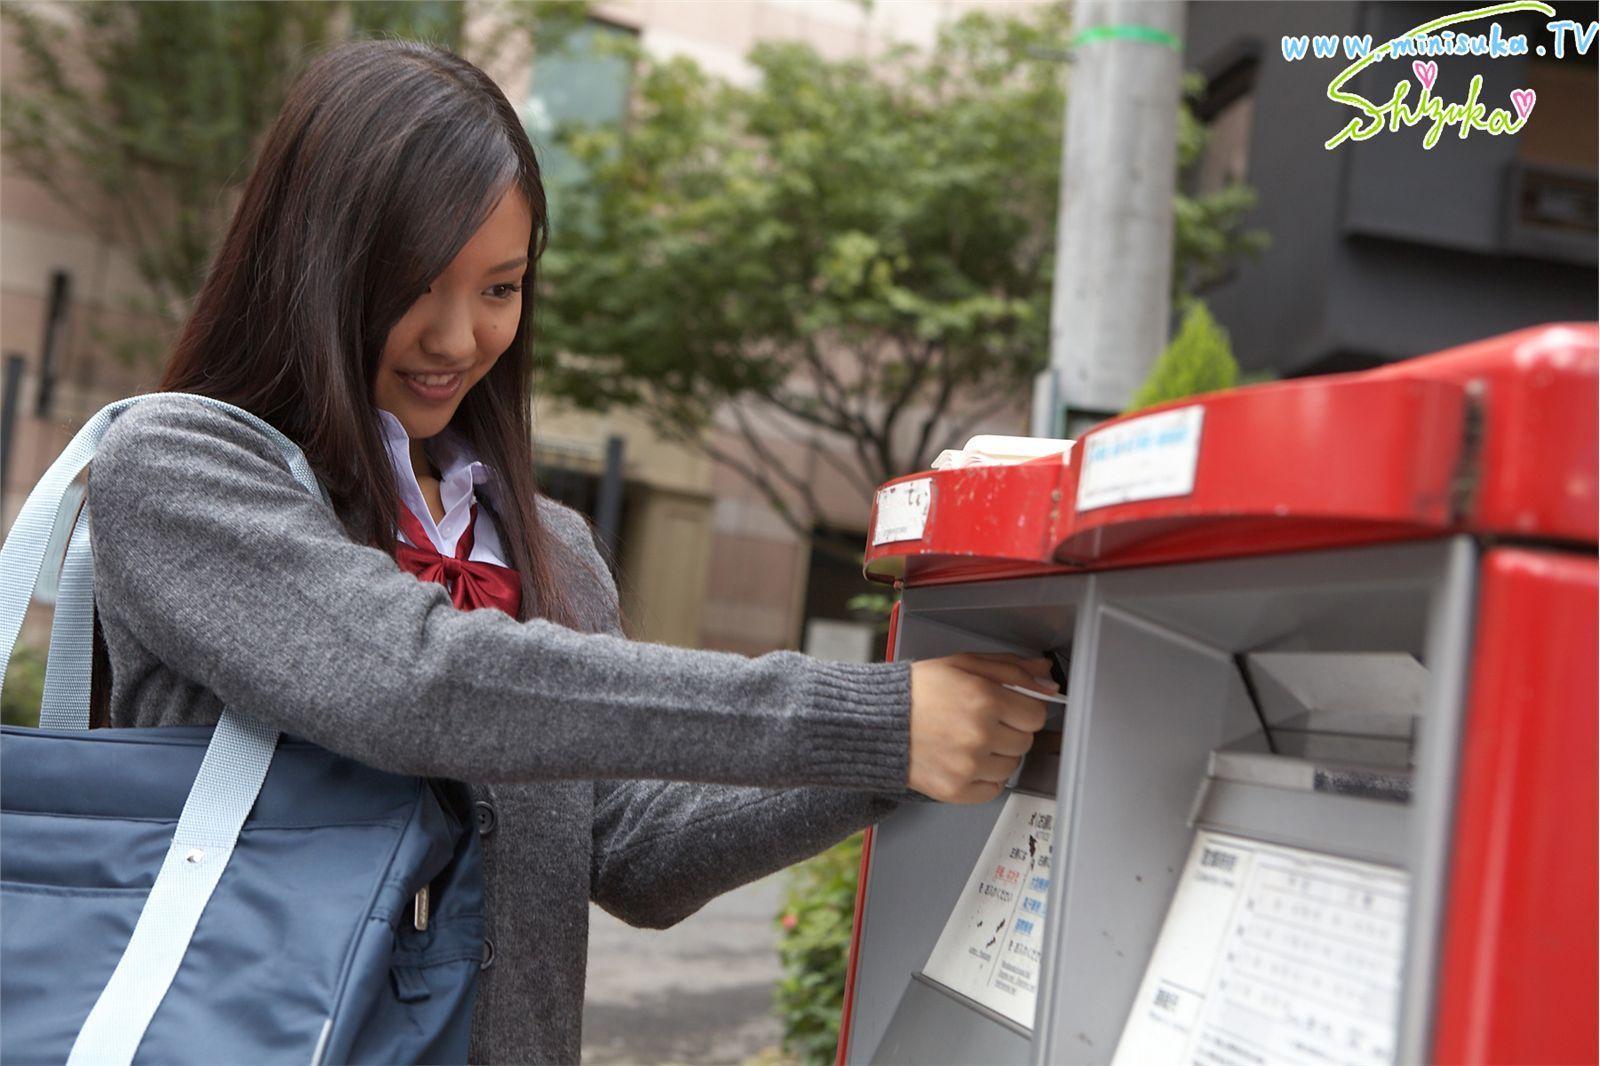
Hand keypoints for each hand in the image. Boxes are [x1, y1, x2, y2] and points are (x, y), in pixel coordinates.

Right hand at [906, 653, 1058, 803]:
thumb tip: (1047, 677)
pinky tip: (967, 759)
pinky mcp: (956, 789)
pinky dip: (986, 777)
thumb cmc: (918, 691)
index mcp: (985, 699)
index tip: (1009, 708)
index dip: (1023, 709)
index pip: (1036, 715)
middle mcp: (979, 735)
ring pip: (1012, 766)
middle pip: (1026, 741)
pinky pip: (994, 789)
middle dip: (1010, 730)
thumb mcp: (964, 664)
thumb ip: (1012, 669)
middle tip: (984, 721)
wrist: (877, 721)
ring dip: (998, 754)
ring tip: (970, 740)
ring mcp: (968, 766)